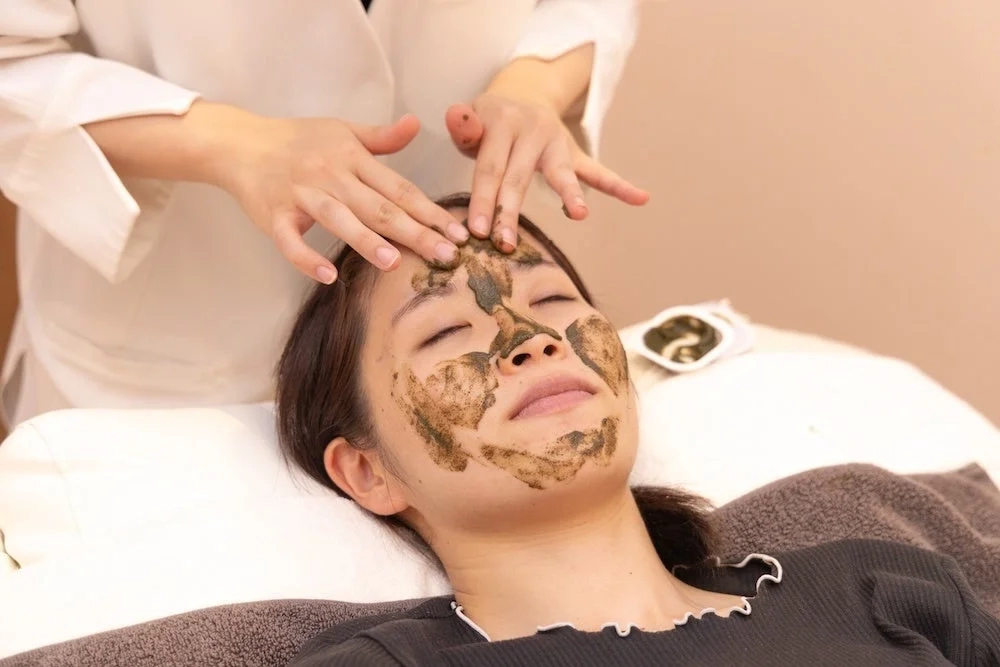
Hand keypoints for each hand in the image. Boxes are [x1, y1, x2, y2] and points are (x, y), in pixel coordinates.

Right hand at [220, 112, 467, 282]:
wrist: (240, 144)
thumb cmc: (297, 141)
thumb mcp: (341, 131)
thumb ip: (381, 138)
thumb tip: (416, 124)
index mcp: (351, 158)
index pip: (399, 188)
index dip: (431, 212)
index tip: (458, 233)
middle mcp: (330, 175)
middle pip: (378, 207)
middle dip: (414, 232)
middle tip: (445, 255)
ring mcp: (301, 196)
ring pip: (338, 220)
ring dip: (366, 241)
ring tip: (394, 263)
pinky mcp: (274, 216)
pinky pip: (290, 241)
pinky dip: (306, 258)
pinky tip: (327, 275)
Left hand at [445, 93, 648, 251]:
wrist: (523, 94)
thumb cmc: (489, 123)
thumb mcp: (473, 119)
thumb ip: (464, 125)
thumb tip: (455, 117)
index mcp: (502, 123)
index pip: (490, 168)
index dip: (483, 200)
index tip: (477, 232)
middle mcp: (532, 131)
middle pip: (518, 178)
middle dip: (510, 212)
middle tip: (504, 244)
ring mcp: (557, 143)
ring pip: (560, 174)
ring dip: (570, 195)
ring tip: (580, 214)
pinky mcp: (575, 154)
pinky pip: (598, 172)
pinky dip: (620, 186)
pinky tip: (641, 198)